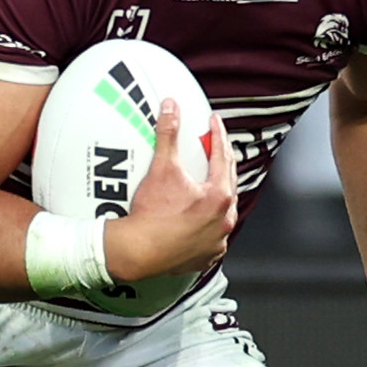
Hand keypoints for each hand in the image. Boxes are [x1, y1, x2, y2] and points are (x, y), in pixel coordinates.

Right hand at [104, 97, 238, 282]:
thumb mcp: (162, 168)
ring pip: (225, 211)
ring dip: (220, 194)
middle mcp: (224, 220)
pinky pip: (214, 235)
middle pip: (228, 183)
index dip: (218, 136)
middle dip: (222, 162)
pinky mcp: (206, 255)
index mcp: (218, 196)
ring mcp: (216, 240)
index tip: (215, 124)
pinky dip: (211, 223)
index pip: (223, 157)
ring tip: (211, 182)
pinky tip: (203, 218)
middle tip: (215, 147)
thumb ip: (168, 135)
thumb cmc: (152, 216)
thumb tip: (171, 110)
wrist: (138, 251)